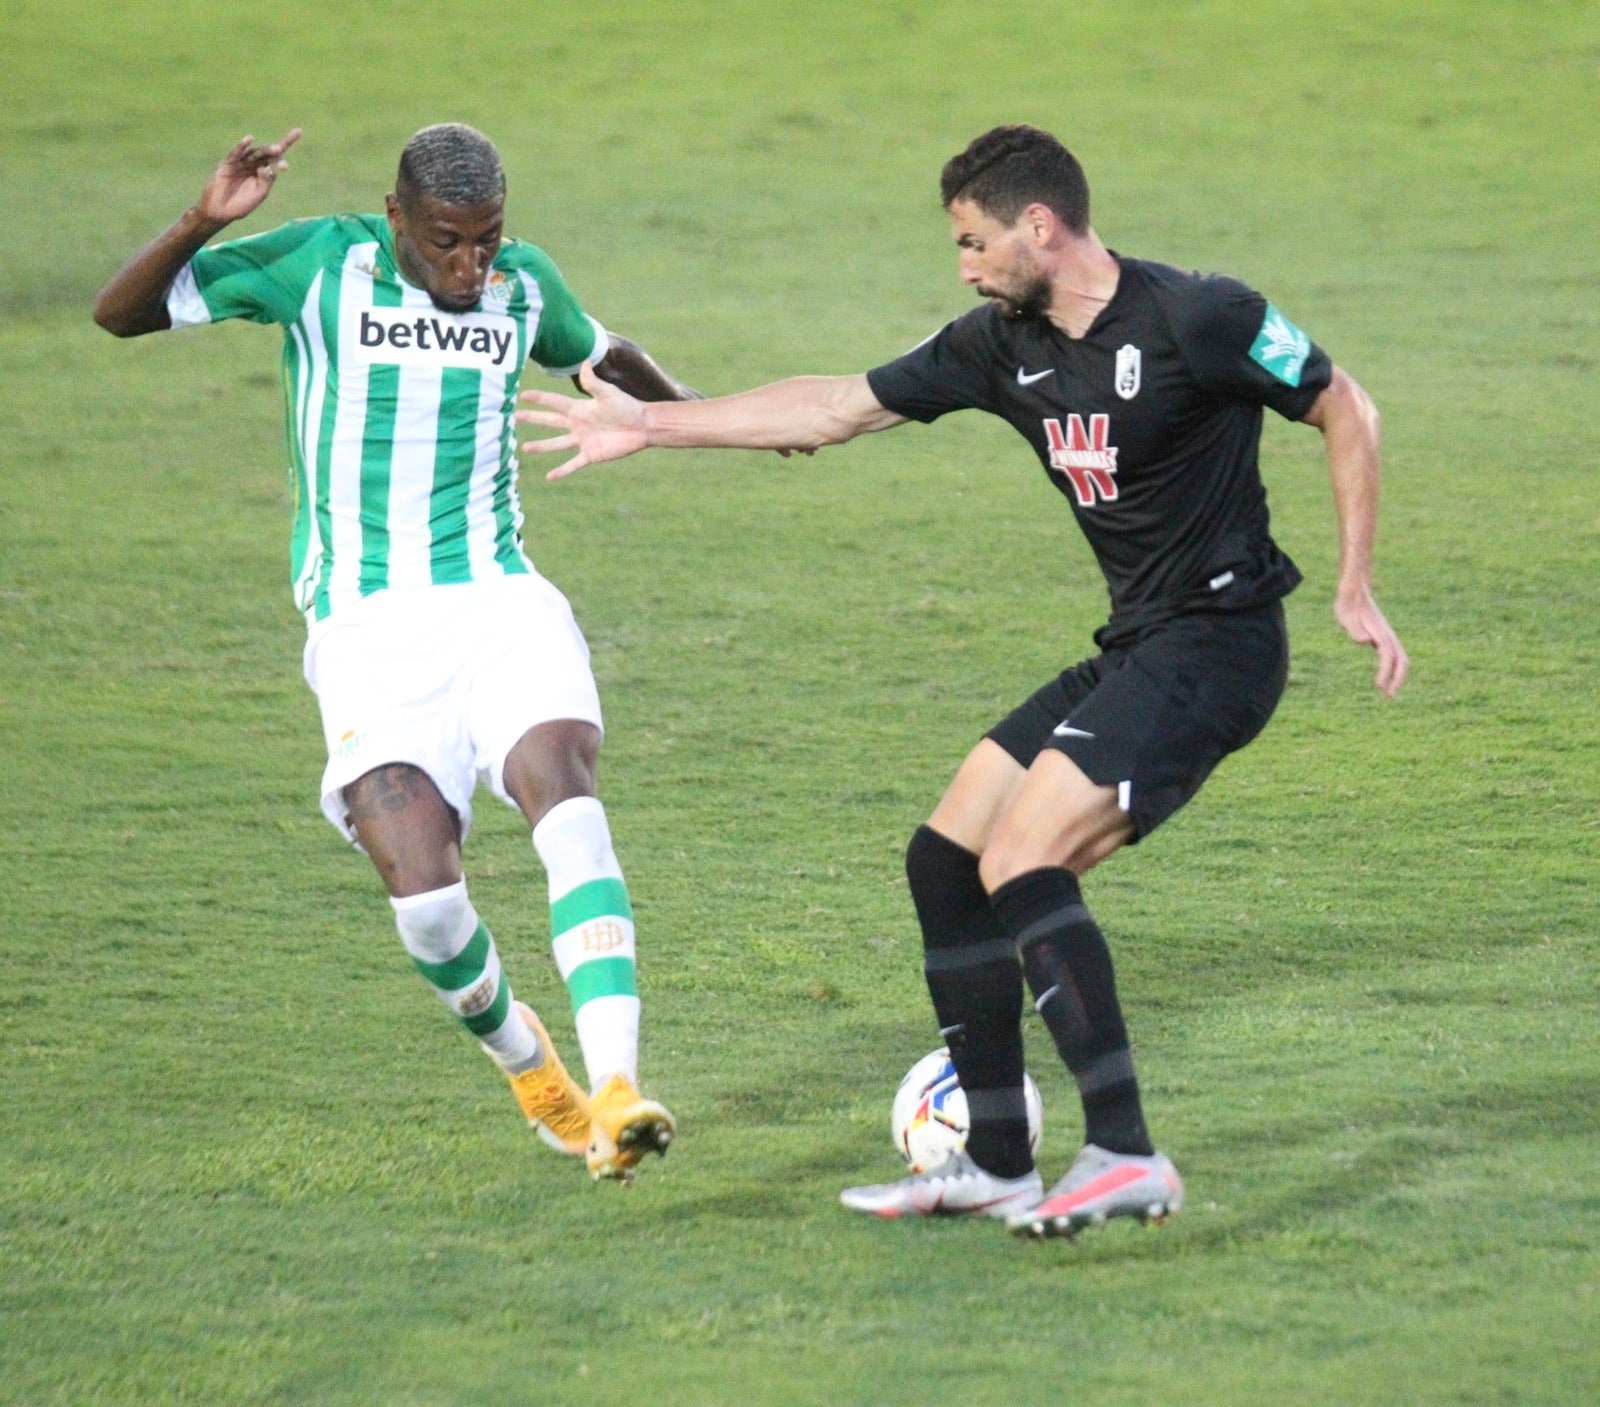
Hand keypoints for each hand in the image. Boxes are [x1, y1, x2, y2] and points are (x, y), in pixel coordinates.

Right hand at [195, 129, 302, 225]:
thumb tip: (266, 167)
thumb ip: (266, 181)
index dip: (282, 159)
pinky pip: (236, 153)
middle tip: (280, 150)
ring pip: (254, 153)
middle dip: (275, 152)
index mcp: (263, 172)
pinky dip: (242, 146)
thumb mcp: (259, 194)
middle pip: (266, 154)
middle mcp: (253, 164)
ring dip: (265, 150)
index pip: (275, 161)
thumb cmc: (242, 204)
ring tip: (275, 149)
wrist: (222, 211)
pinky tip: (249, 139)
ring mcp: (240, 163)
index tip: (286, 166)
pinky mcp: (228, 163)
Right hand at [517, 363, 649, 479]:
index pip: (554, 402)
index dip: (538, 398)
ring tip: (524, 448)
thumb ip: (592, 382)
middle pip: (550, 421)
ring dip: (541, 446)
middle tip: (514, 417)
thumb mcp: (607, 393)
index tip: (522, 395)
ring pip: (556, 444)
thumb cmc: (627, 406)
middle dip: (533, 419)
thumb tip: (584, 362)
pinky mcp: (591, 454)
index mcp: (579, 408)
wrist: (642, 426)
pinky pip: (573, 463)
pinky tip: (549, 477)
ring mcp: (583, 440)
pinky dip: (561, 470)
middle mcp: (578, 424)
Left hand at [1335, 584, 1408, 696]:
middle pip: (1401, 660)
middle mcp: (1388, 635)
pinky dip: (1393, 669)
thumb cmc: (1348, 604)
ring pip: (1400, 659)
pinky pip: (1393, 657)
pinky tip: (1384, 679)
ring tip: (1387, 692)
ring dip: (1397, 676)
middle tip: (1388, 696)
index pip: (1387, 656)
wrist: (1354, 593)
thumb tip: (1365, 641)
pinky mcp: (1383, 638)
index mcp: (1380, 632)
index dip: (1385, 672)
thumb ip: (1354, 629)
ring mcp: (1388, 637)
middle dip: (1397, 679)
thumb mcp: (1345, 615)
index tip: (1379, 686)